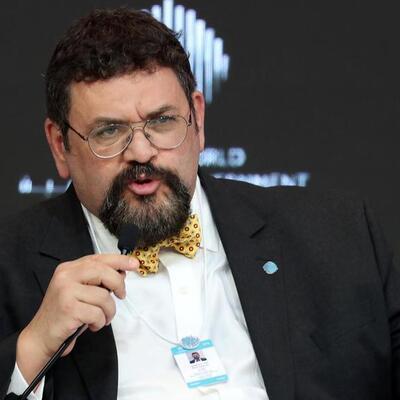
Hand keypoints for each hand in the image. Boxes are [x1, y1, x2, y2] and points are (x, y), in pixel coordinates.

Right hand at [16, 254, 138, 383]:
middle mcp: (66, 276)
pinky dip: (100, 322)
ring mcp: (66, 291)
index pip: (98, 258)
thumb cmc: (65, 313)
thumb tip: (122, 272)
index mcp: (69, 268)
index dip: (119, 260)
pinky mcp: (68, 309)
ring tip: (102, 318)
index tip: (134, 263)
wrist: (41, 336)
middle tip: (122, 295)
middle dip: (118, 284)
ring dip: (109, 311)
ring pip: (103, 296)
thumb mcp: (80, 291)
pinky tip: (92, 325)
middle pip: (103, 272)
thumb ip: (97, 280)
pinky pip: (97, 313)